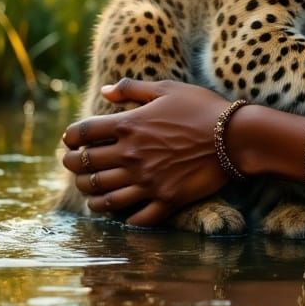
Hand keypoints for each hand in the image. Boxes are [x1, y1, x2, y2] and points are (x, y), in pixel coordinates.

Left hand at [61, 78, 233, 226]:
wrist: (236, 136)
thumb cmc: (202, 107)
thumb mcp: (168, 88)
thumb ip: (133, 88)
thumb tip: (104, 90)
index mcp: (128, 125)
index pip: (82, 133)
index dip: (70, 137)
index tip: (69, 141)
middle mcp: (131, 156)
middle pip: (85, 167)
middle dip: (72, 167)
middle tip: (72, 166)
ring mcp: (147, 181)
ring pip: (103, 196)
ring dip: (91, 195)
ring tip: (90, 191)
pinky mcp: (165, 199)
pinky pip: (136, 217)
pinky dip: (125, 217)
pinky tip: (123, 212)